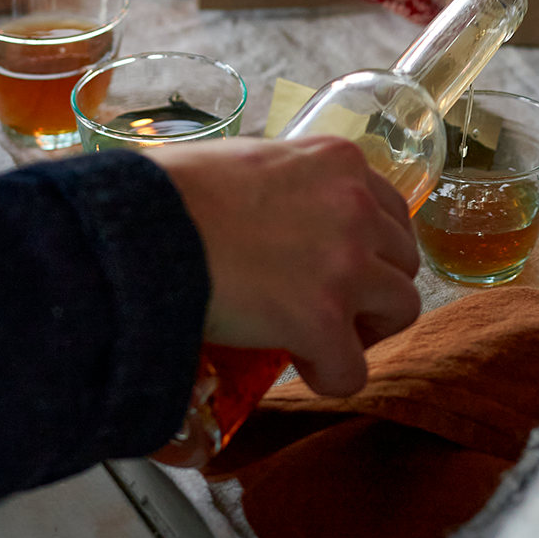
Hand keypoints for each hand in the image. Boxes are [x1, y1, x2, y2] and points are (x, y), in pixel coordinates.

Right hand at [153, 136, 421, 397]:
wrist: (134, 230)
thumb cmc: (164, 195)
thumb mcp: (240, 162)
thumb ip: (279, 183)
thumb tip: (269, 210)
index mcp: (337, 161)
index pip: (390, 209)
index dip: (367, 245)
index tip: (335, 265)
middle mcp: (355, 206)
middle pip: (404, 258)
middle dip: (374, 287)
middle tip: (331, 305)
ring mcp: (345, 263)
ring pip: (402, 307)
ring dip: (366, 328)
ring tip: (321, 335)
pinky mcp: (321, 318)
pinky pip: (354, 368)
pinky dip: (332, 376)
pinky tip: (301, 367)